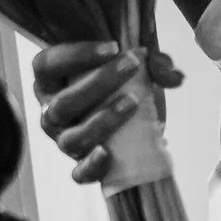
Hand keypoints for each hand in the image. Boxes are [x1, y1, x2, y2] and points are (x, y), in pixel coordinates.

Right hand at [32, 40, 175, 185]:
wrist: (136, 122)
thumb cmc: (125, 84)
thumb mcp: (138, 65)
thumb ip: (155, 63)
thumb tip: (173, 76)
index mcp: (52, 80)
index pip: (46, 64)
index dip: (75, 55)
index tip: (113, 46)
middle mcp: (51, 111)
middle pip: (62, 102)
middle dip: (99, 82)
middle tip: (133, 65)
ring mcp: (64, 141)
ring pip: (71, 138)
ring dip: (102, 121)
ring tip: (133, 102)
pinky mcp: (81, 165)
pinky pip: (78, 173)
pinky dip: (91, 166)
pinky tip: (107, 153)